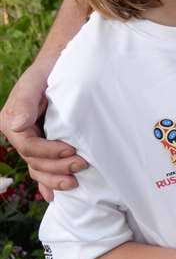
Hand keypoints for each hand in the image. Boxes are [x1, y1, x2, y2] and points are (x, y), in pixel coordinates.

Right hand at [0, 66, 86, 200]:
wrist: (62, 63)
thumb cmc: (49, 69)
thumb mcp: (36, 80)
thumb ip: (26, 100)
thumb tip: (17, 125)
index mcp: (11, 121)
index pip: (28, 146)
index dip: (49, 152)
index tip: (72, 149)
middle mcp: (18, 133)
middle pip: (34, 160)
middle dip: (57, 167)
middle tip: (82, 165)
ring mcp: (30, 140)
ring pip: (37, 167)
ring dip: (54, 178)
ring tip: (74, 183)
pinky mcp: (43, 142)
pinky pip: (41, 166)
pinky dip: (46, 182)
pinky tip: (53, 195)